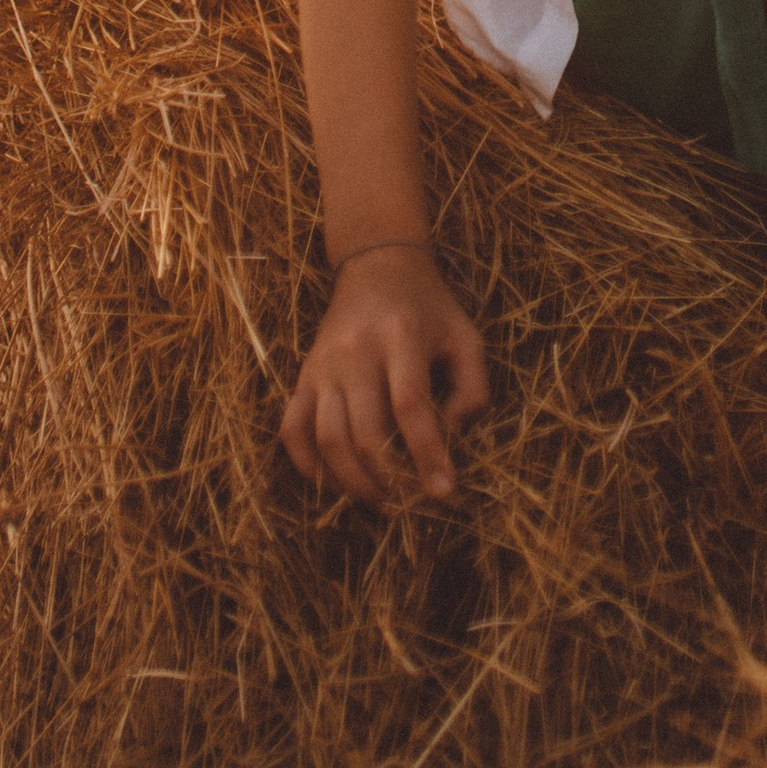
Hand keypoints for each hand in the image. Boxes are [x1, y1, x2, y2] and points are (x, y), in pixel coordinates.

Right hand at [279, 243, 489, 509]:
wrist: (376, 264)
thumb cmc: (428, 306)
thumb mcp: (465, 335)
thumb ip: (473, 387)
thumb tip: (454, 436)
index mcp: (401, 336)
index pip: (409, 405)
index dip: (427, 454)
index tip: (444, 492)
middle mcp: (356, 351)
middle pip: (365, 432)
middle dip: (391, 479)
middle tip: (412, 503)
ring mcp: (323, 365)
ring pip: (327, 439)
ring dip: (353, 482)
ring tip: (382, 502)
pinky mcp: (303, 376)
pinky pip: (293, 431)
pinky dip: (309, 467)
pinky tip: (337, 484)